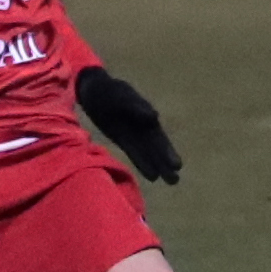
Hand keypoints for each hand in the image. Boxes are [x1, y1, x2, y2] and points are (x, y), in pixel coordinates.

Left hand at [75, 67, 180, 184]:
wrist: (93, 90)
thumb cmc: (109, 90)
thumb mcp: (120, 95)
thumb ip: (135, 106)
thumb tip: (154, 117)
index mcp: (146, 115)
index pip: (158, 136)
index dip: (167, 150)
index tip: (176, 165)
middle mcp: (144, 126)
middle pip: (156, 147)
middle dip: (166, 163)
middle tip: (175, 180)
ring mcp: (134, 133)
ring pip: (148, 152)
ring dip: (158, 166)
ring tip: (171, 181)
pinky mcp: (123, 138)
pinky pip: (134, 152)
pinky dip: (143, 163)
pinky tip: (152, 176)